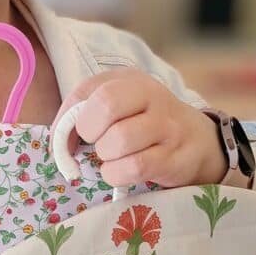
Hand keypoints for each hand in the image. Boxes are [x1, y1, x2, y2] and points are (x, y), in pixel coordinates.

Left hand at [50, 70, 227, 187]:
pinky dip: (117, 174)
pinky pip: (135, 167)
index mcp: (131, 80)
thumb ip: (79, 114)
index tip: (74, 138)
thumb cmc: (142, 124)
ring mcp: (168, 126)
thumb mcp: (114, 107)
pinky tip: (121, 172)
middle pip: (106, 105)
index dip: (71, 119)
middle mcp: (153, 96)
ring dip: (106, 158)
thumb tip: (57, 144)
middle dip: (91, 132)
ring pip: (119, 140)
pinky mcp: (177, 157)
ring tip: (113, 159)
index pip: (90, 90)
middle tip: (97, 144)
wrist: (198, 141)